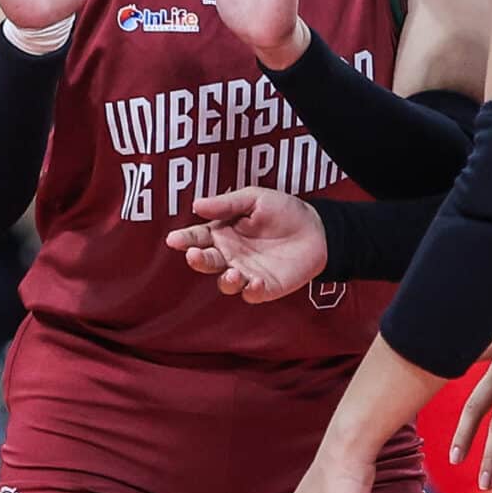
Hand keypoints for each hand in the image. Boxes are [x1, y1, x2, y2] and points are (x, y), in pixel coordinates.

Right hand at [167, 186, 326, 301]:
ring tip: (233, 272)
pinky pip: (252, 294)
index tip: (174, 239)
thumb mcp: (254, 198)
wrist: (317, 228)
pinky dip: (251, 291)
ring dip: (226, 280)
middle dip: (198, 260)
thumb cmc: (282, 211)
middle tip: (195, 255)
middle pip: (206, 262)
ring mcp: (246, 273)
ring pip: (226, 283)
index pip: (198, 238)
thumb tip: (196, 205)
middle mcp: (230, 255)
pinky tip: (255, 282)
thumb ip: (226, 204)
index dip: (184, 239)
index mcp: (223, 233)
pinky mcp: (265, 287)